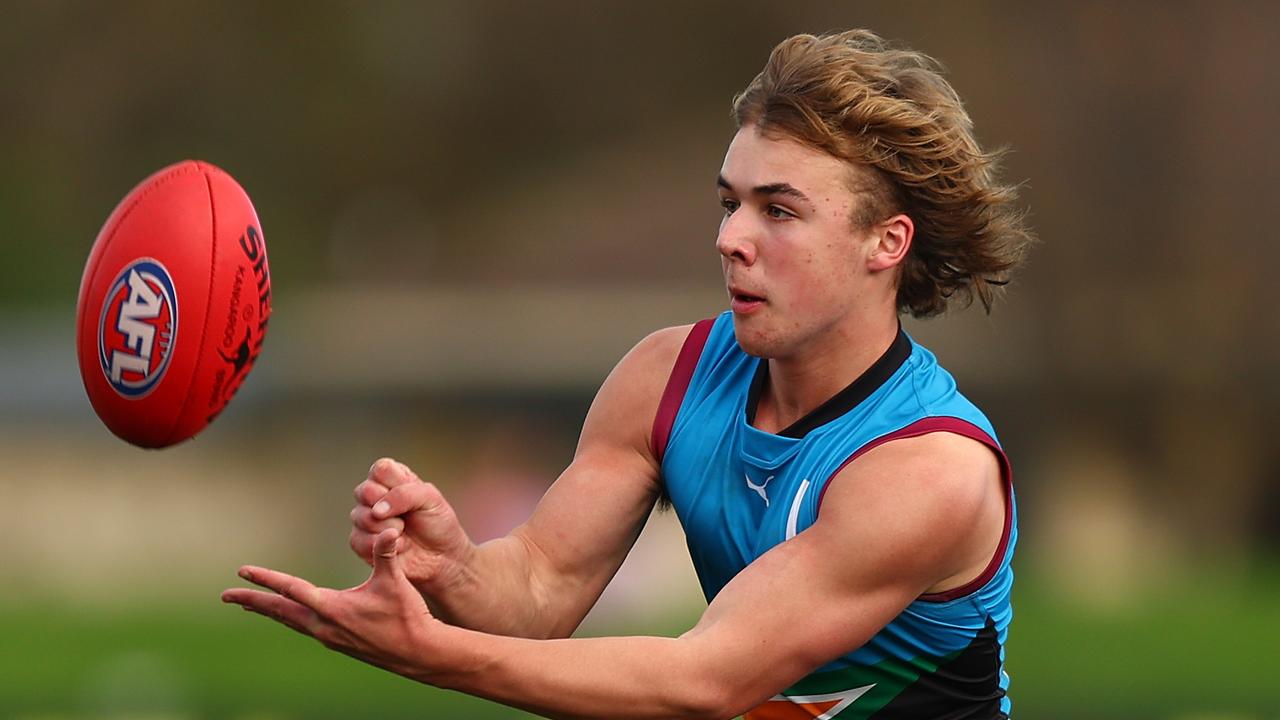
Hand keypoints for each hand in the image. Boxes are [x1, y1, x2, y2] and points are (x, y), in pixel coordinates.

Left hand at [222, 528, 443, 680]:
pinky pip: (304, 628)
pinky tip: (290, 616)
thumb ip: (386, 553)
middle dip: (252, 602)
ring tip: (251, 605)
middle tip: (226, 596)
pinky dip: (289, 618)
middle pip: (279, 611)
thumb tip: (389, 527)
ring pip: (290, 621)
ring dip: (269, 611)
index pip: (291, 590)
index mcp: (333, 609)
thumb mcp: (396, 582)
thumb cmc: (407, 616)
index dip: (265, 579)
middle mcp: (324, 626)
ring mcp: (329, 637)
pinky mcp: (338, 642)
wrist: (418, 652)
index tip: (242, 572)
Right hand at [350, 458, 475, 597]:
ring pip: (361, 516)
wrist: (440, 556)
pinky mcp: (360, 542)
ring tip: (403, 533)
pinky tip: (397, 547)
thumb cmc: (437, 523)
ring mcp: (364, 518)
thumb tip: (375, 511)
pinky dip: (381, 545)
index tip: (413, 497)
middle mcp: (374, 495)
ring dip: (388, 528)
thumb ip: (404, 495)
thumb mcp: (431, 499)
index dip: (394, 485)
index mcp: (391, 477)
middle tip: (407, 519)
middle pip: (364, 491)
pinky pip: (357, 540)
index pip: (379, 470)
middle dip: (390, 509)